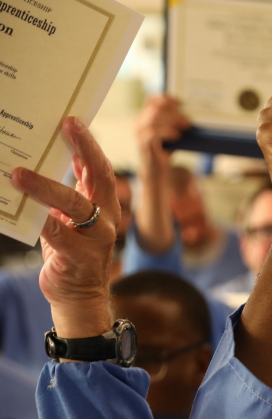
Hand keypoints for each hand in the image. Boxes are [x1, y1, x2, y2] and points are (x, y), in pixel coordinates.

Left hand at [11, 118, 118, 337]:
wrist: (77, 296)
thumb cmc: (70, 252)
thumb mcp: (71, 217)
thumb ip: (72, 190)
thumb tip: (65, 157)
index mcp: (103, 206)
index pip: (100, 169)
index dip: (89, 144)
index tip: (72, 121)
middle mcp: (105, 219)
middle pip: (100, 179)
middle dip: (84, 150)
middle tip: (64, 127)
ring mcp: (95, 239)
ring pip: (76, 206)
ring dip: (47, 188)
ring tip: (18, 174)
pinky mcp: (79, 259)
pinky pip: (58, 236)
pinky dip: (43, 222)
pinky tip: (25, 209)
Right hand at [135, 95, 189, 172]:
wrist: (158, 170)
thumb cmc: (166, 149)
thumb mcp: (172, 132)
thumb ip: (176, 122)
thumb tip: (192, 115)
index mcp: (146, 116)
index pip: (151, 99)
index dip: (166, 98)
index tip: (181, 103)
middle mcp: (140, 122)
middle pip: (156, 108)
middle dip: (174, 113)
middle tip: (188, 121)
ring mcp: (140, 133)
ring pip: (154, 118)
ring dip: (172, 121)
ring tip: (185, 128)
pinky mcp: (143, 144)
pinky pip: (153, 133)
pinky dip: (167, 132)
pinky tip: (177, 136)